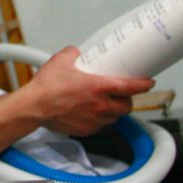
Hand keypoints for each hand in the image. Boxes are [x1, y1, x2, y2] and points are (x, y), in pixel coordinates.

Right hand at [23, 46, 154, 136]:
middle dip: (128, 99)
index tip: (149, 82)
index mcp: (98, 87)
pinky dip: (100, 118)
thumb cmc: (46, 87)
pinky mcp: (86, 129)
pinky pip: (101, 125)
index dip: (143, 84)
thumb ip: (73, 53)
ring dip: (114, 110)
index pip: (130, 87)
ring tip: (105, 103)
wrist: (33, 107)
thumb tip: (78, 53)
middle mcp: (100, 105)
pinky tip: (91, 112)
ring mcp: (94, 119)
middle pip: (127, 105)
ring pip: (115, 117)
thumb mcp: (60, 60)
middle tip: (122, 93)